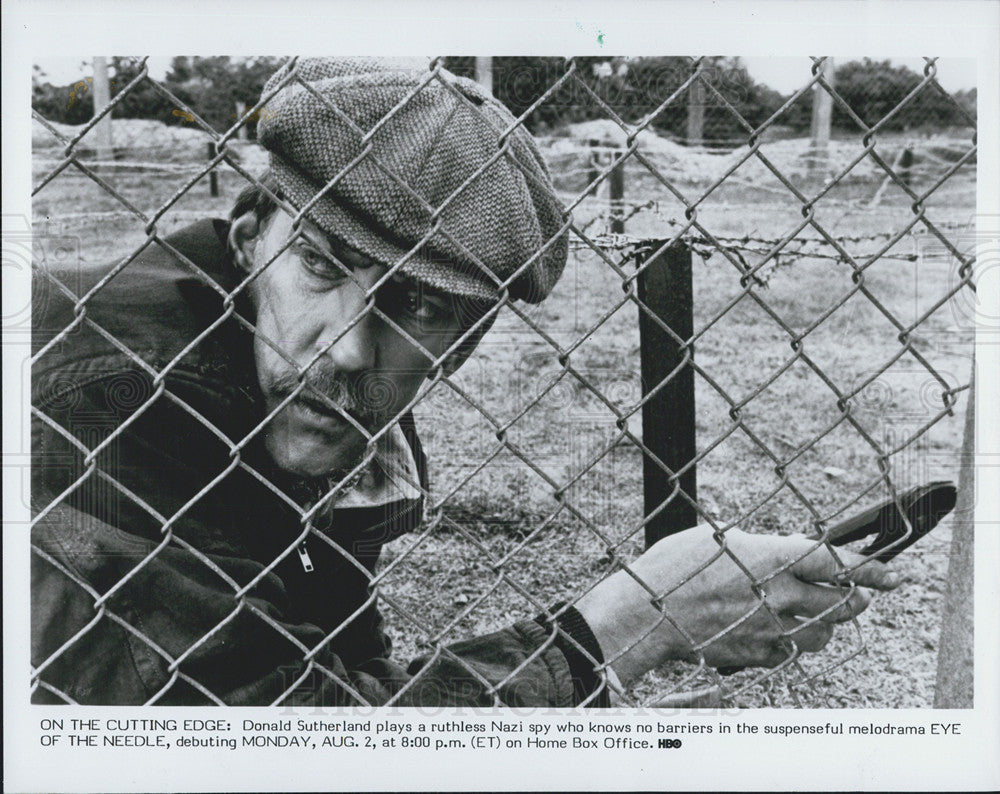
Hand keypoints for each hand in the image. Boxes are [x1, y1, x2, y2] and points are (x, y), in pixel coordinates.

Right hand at [575, 524, 900, 685]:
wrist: (647, 611)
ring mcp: (768, 628)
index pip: (839, 565)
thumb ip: (758, 546)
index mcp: (773, 558)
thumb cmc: (674, 567)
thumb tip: (779, 549)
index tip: (890, 576)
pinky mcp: (754, 654)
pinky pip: (788, 653)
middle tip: (851, 596)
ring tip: (808, 616)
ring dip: (823, 625)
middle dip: (853, 600)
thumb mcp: (718, 538)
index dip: (872, 571)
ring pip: (821, 635)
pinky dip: (788, 644)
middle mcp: (779, 594)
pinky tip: (772, 633)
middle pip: (842, 604)